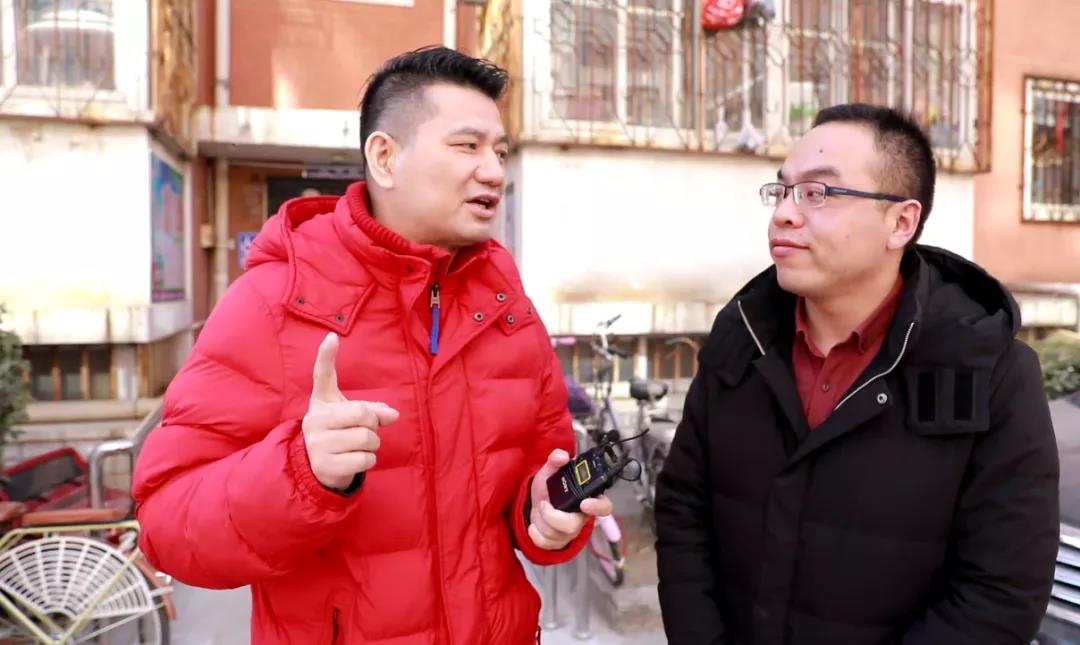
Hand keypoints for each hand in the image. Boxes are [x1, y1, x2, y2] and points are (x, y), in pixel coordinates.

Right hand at [302, 333, 399, 489]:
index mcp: (322, 402)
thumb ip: (373, 411)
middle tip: (366, 429)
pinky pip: (364, 459)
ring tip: (360, 446)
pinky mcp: (324, 466)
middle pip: (361, 413)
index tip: (332, 337)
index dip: (326, 356)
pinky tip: (356, 460)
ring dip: (373, 444)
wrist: (319, 467)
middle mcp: (315, 420)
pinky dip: (368, 460)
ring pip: (366, 438)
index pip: (323, 375)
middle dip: (373, 423)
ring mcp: (317, 444)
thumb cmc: (340, 434)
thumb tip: (393, 415)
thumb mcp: (353, 418)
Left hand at [527, 449, 612, 549]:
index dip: (597, 507)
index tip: (584, 503)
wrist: (535, 504)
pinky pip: (545, 543)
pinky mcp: (558, 542)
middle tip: (544, 503)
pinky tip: (536, 523)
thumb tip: (562, 455)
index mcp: (587, 499)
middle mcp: (581, 517)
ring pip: (556, 534)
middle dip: (552, 516)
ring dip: (540, 520)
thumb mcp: (550, 471)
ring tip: (539, 509)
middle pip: (573, 525)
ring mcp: (570, 532)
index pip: (604, 507)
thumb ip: (555, 461)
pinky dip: (534, 532)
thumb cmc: (548, 489)